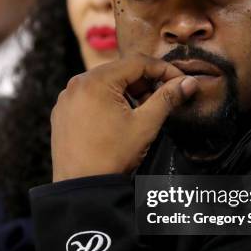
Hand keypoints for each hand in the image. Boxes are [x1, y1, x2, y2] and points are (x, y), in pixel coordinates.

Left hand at [51, 54, 198, 181]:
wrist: (81, 188)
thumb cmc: (113, 156)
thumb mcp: (145, 125)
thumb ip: (167, 98)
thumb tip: (189, 82)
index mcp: (96, 81)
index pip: (137, 62)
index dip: (164, 69)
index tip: (180, 81)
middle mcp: (76, 83)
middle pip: (120, 70)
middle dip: (145, 80)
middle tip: (162, 97)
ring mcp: (66, 98)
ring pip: (104, 82)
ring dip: (127, 91)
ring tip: (142, 110)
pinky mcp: (62, 112)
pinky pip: (89, 96)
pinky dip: (107, 100)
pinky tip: (119, 118)